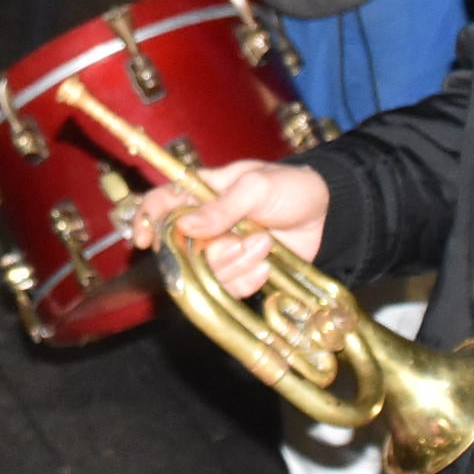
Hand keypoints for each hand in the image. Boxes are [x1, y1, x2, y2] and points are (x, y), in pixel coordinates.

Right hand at [126, 158, 328, 296]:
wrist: (328, 215)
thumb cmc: (290, 188)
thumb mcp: (256, 186)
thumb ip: (221, 206)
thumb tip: (185, 226)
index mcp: (202, 193)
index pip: (160, 204)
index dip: (146, 220)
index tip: (146, 239)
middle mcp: (205, 225)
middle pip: (182, 250)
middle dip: (214, 251)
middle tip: (247, 240)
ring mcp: (222, 251)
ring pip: (206, 272)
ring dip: (237, 263)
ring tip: (266, 245)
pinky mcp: (239, 274)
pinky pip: (228, 288)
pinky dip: (247, 280)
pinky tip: (266, 266)